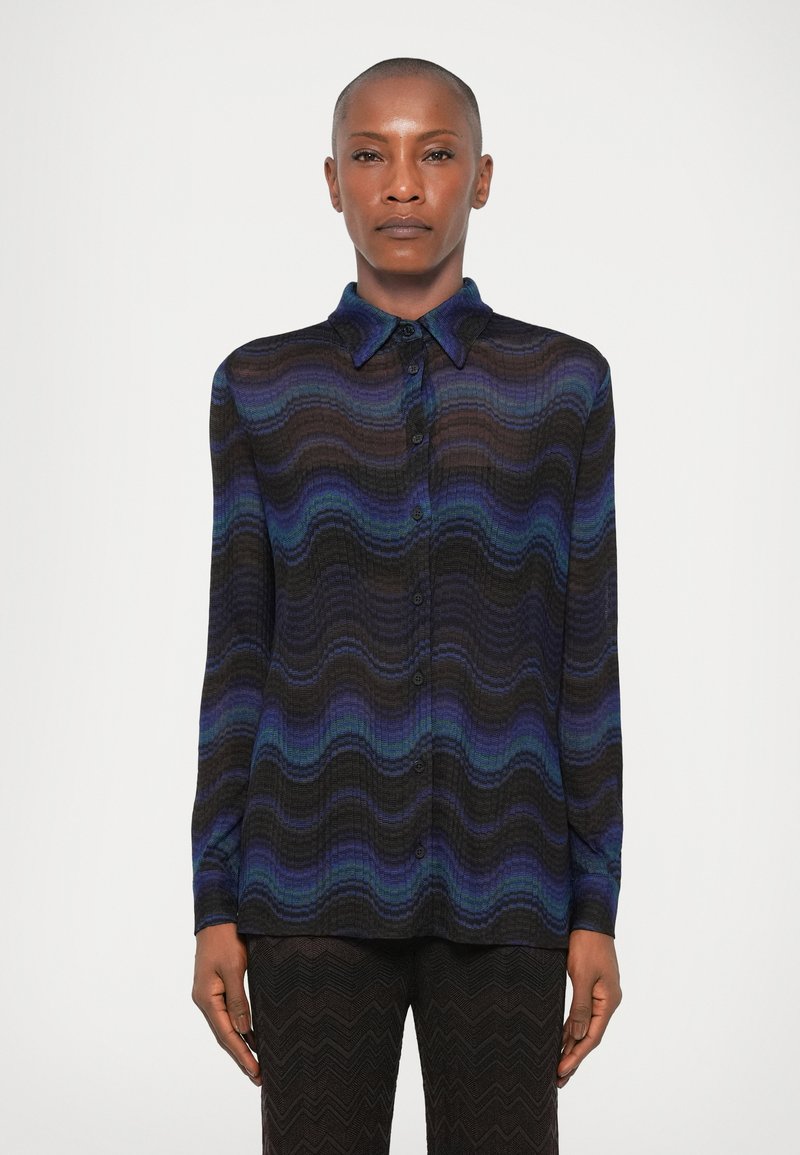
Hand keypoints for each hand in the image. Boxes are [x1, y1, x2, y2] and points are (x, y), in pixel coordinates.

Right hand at [192, 922, 260, 1085]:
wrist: (216, 917)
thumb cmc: (225, 939)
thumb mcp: (233, 968)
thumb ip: (238, 1000)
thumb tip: (243, 1030)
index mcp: (207, 998)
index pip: (226, 1034)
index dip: (242, 1054)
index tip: (256, 1071)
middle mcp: (206, 1000)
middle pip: (225, 1035)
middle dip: (242, 1056)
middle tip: (259, 1077)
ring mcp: (210, 995)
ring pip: (226, 1027)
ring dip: (241, 1045)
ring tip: (257, 1064)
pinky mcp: (217, 988)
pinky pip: (228, 1014)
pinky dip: (240, 1028)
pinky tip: (251, 1036)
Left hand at [557, 928, 621, 1088]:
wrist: (591, 917)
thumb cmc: (587, 944)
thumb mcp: (582, 976)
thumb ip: (580, 1007)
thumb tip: (577, 1037)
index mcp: (609, 1001)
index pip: (592, 1037)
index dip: (576, 1056)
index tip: (560, 1071)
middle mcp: (607, 1001)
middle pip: (589, 1036)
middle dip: (573, 1057)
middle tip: (557, 1079)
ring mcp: (600, 994)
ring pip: (584, 1026)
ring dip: (571, 1044)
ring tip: (557, 1065)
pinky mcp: (591, 986)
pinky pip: (581, 1014)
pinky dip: (571, 1028)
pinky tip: (561, 1038)